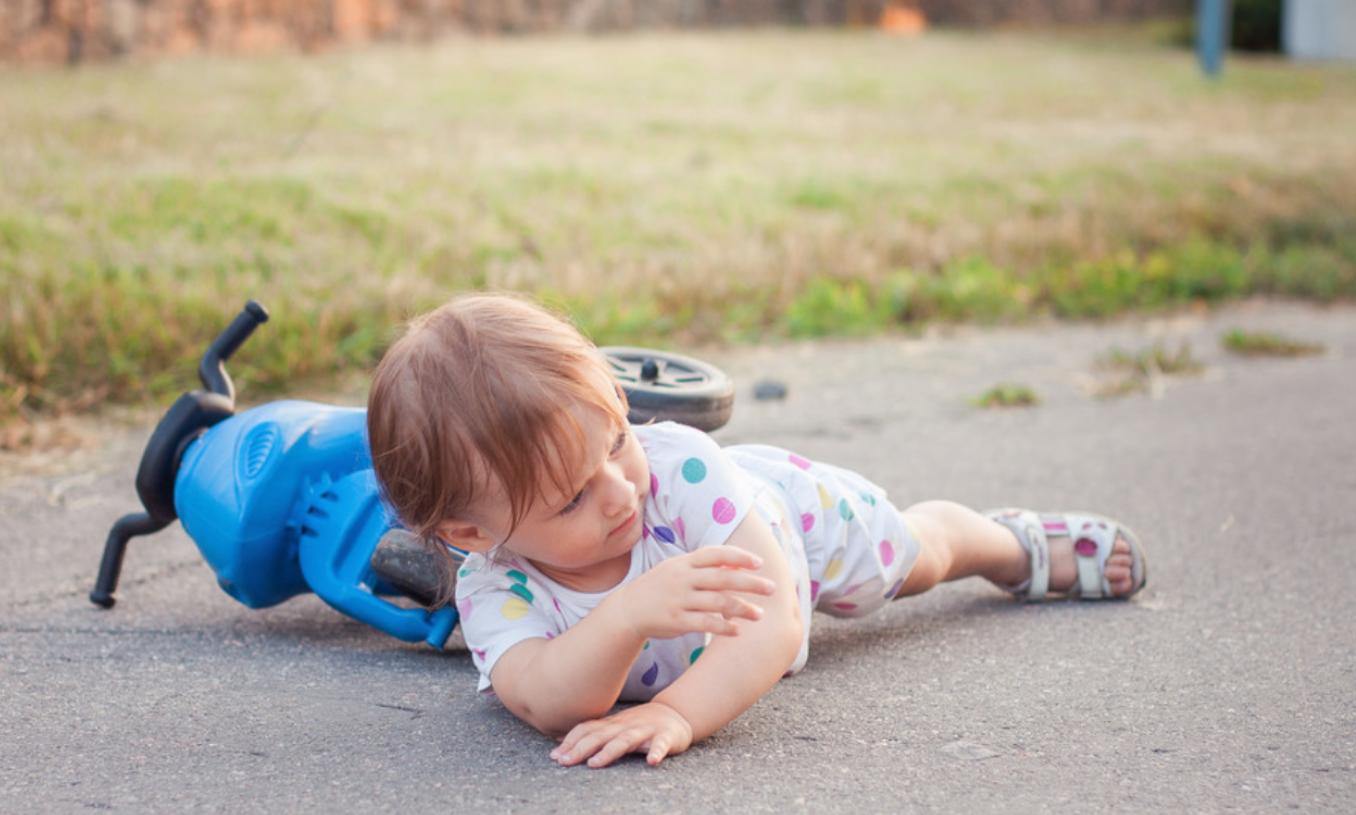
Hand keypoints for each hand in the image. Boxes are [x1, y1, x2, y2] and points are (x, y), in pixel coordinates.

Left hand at [550, 701, 693, 767]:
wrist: (675, 714)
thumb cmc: (639, 725)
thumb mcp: (615, 727)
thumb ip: (593, 733)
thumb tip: (560, 741)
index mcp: (612, 725)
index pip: (587, 730)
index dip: (570, 741)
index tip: (554, 756)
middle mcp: (625, 726)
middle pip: (600, 736)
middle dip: (581, 749)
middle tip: (564, 762)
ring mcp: (645, 731)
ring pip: (625, 740)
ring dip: (609, 751)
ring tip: (595, 763)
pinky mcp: (665, 737)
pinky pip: (661, 745)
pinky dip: (656, 752)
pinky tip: (651, 761)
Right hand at [615, 546, 775, 639]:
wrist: (629, 609)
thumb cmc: (661, 587)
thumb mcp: (677, 569)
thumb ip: (703, 566)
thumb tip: (736, 564)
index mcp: (684, 562)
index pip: (715, 554)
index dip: (738, 557)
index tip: (759, 563)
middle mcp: (682, 579)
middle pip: (722, 578)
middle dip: (750, 583)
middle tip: (772, 588)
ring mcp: (678, 600)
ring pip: (717, 602)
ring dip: (742, 608)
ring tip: (759, 614)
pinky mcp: (675, 621)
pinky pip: (705, 624)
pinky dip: (723, 627)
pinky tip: (737, 631)